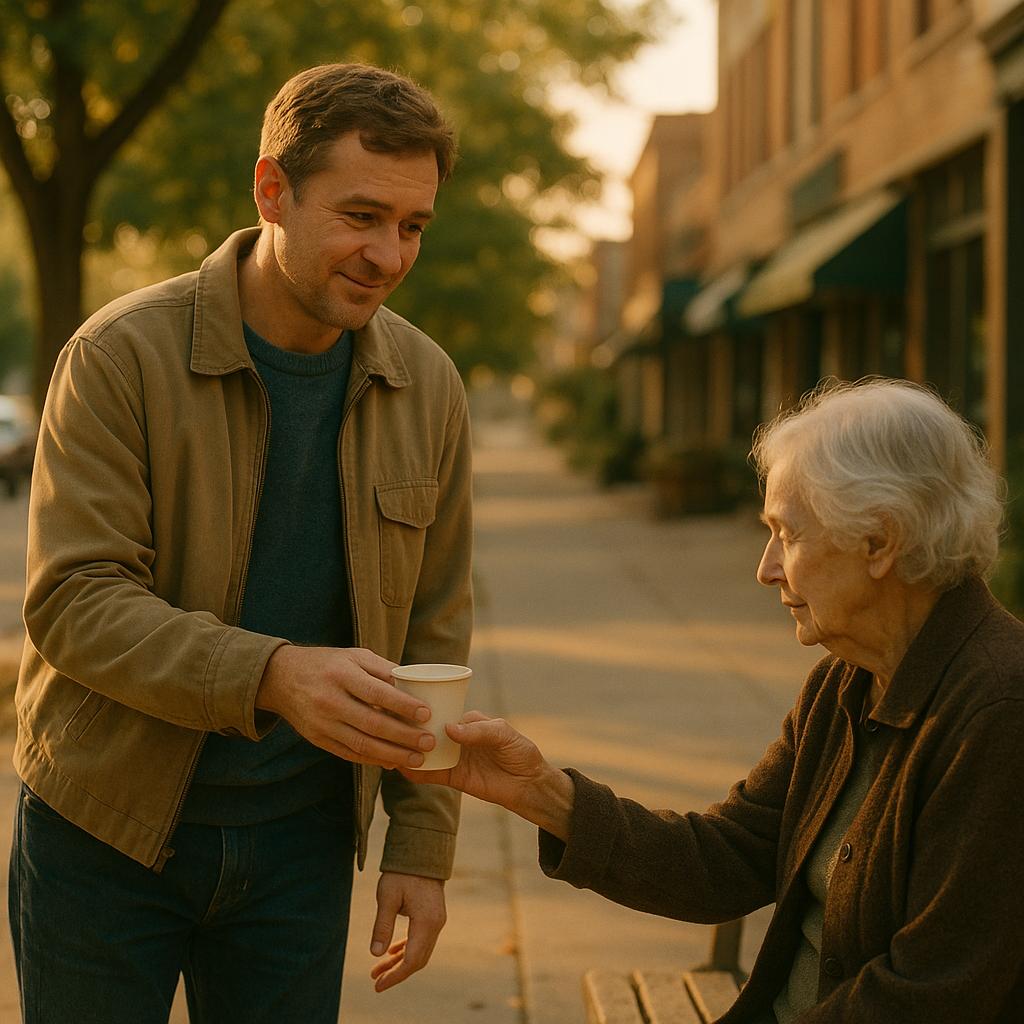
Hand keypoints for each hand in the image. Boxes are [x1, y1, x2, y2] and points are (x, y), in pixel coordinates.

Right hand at [255, 645, 433, 768]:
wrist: (281, 678)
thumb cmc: (328, 664)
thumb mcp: (354, 656)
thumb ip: (384, 669)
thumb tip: (416, 683)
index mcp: (342, 674)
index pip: (376, 692)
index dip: (402, 705)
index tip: (426, 714)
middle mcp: (330, 700)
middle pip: (372, 723)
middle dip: (403, 736)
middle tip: (428, 742)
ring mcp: (322, 723)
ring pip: (362, 744)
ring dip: (392, 754)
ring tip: (418, 758)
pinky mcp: (318, 739)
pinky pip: (349, 754)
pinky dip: (373, 760)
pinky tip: (393, 762)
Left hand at [369, 873, 445, 991]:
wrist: (422, 851)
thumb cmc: (402, 873)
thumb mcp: (387, 897)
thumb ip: (382, 925)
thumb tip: (375, 953)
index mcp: (426, 922)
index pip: (412, 960)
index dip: (395, 975)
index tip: (378, 984)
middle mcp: (436, 924)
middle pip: (418, 959)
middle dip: (397, 972)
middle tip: (376, 981)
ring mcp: (437, 920)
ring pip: (420, 951)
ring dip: (400, 961)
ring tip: (378, 970)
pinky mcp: (433, 915)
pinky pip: (422, 940)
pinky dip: (407, 949)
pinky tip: (392, 952)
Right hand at [400, 711, 573, 838]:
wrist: (530, 785)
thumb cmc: (520, 752)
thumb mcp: (504, 734)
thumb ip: (479, 731)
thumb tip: (449, 729)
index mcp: (468, 721)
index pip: (442, 712)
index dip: (425, 710)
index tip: (405, 705)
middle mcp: (457, 738)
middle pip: (429, 731)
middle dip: (411, 728)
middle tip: (390, 724)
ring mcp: (454, 757)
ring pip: (426, 751)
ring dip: (409, 748)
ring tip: (389, 744)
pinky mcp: (453, 778)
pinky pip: (431, 774)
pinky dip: (416, 771)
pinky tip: (402, 767)